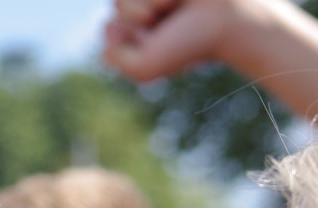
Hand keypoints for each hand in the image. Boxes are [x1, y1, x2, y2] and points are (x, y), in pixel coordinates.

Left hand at [103, 0, 240, 81]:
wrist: (234, 19)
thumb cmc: (192, 44)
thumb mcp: (143, 68)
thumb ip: (112, 57)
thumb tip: (107, 25)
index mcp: (137, 28)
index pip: (110, 28)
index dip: (130, 36)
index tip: (158, 41)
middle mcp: (146, 4)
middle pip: (117, 5)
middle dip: (139, 17)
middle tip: (170, 22)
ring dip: (151, 2)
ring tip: (177, 4)